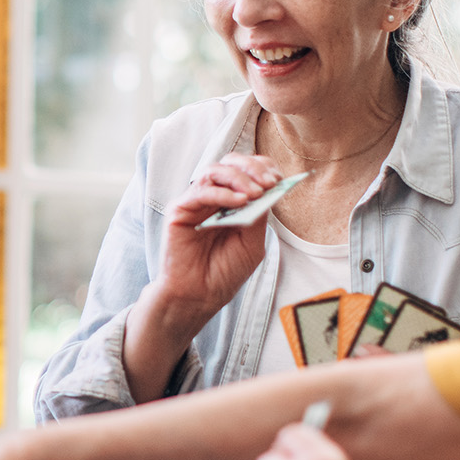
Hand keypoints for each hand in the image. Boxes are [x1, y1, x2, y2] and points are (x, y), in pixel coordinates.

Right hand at [156, 153, 285, 322]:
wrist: (200, 295)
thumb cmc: (225, 271)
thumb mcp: (253, 243)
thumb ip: (258, 216)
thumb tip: (268, 189)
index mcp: (232, 202)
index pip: (247, 172)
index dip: (263, 169)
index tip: (279, 179)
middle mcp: (213, 197)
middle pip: (231, 164)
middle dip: (253, 168)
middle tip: (269, 182)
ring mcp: (196, 202)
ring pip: (215, 171)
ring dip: (239, 178)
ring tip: (255, 194)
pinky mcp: (179, 209)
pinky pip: (201, 191)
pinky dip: (222, 194)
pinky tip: (239, 202)